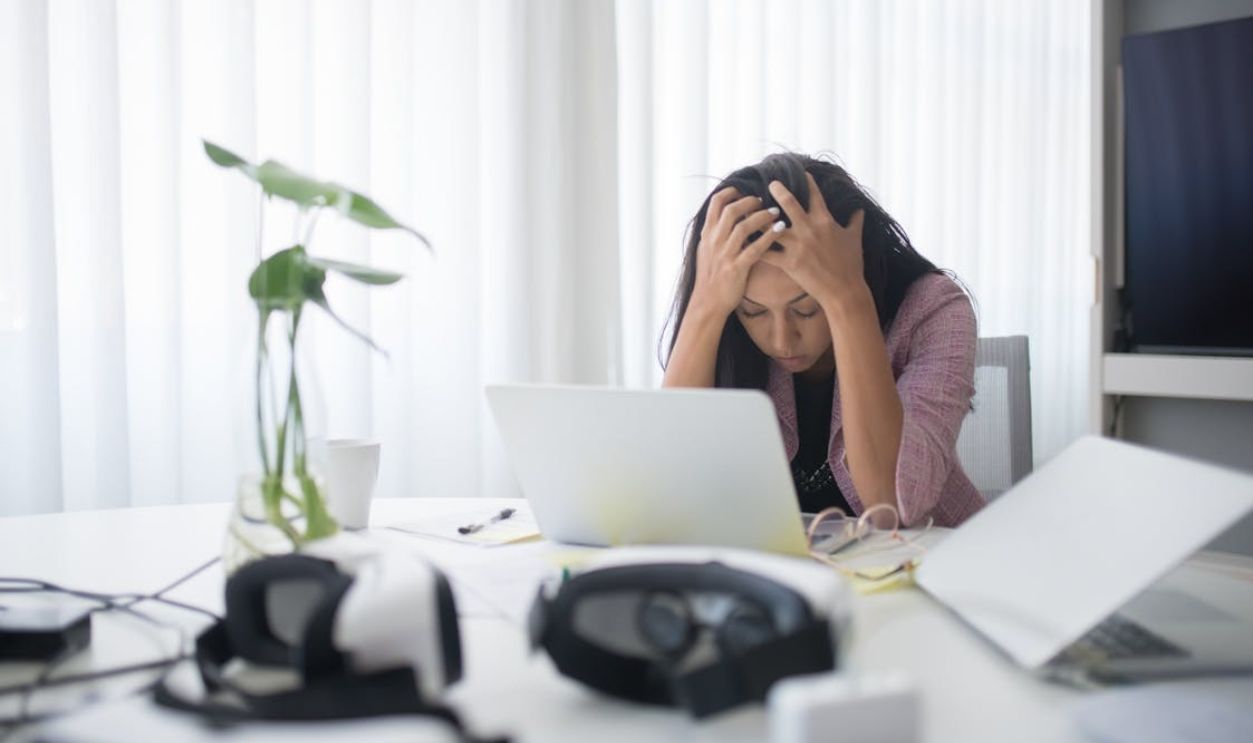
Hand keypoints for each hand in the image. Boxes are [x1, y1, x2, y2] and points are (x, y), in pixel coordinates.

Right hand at [689, 187, 786, 316]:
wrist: (707, 303)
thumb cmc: (710, 277)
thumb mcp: (705, 251)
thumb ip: (714, 234)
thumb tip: (724, 218)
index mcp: (707, 235)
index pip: (716, 204)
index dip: (730, 192)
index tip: (742, 190)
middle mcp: (714, 242)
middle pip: (732, 211)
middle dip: (749, 202)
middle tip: (762, 201)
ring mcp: (725, 255)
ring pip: (744, 227)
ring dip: (762, 216)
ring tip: (775, 213)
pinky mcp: (737, 268)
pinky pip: (755, 248)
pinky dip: (769, 237)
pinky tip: (780, 229)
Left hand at [760, 173, 866, 309]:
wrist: (845, 291)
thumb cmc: (851, 265)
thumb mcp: (855, 239)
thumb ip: (855, 221)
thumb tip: (859, 209)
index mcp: (825, 221)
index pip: (815, 195)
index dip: (807, 182)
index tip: (800, 172)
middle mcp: (809, 229)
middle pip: (789, 204)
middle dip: (778, 190)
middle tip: (769, 183)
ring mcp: (798, 246)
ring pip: (772, 227)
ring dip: (759, 219)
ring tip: (747, 211)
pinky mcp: (789, 263)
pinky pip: (766, 253)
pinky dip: (753, 247)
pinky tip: (742, 241)